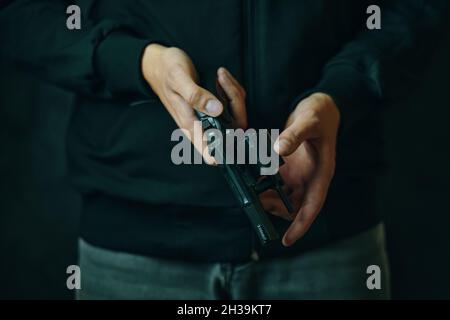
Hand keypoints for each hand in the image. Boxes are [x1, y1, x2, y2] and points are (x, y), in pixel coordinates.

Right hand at [141, 44, 246, 162]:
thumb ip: (195, 96)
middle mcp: (201, 123)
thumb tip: (216, 110)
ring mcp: (209, 115)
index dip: (227, 150)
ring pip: (236, 114)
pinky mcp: (214, 106)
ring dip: (234, 92)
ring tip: (220, 76)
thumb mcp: (179, 80)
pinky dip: (232, 89)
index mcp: (190, 123)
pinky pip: (233, 103)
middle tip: (223, 81)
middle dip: (236, 102)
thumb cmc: (166, 72)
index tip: (239, 140)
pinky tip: (221, 78)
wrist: (158, 65)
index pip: (211, 148)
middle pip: (233, 127)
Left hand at [261, 93, 339, 246]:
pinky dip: (265, 184)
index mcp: (321, 173)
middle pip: (294, 206)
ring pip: (283, 198)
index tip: (287, 240)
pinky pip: (276, 183)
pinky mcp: (289, 167)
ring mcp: (299, 173)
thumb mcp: (309, 121)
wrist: (321, 106)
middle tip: (259, 200)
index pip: (312, 206)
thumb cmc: (321, 115)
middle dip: (276, 209)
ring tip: (253, 190)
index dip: (300, 225)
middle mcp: (310, 178)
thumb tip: (278, 149)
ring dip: (269, 198)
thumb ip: (294, 135)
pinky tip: (253, 179)